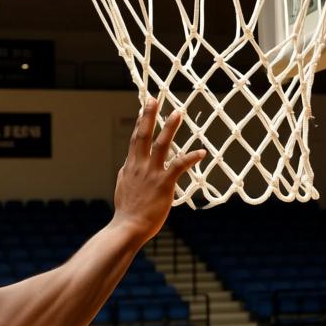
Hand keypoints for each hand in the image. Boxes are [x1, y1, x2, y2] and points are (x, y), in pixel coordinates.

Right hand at [112, 99, 205, 244]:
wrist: (128, 227)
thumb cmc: (127, 210)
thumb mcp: (123, 186)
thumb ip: (128, 172)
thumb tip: (128, 164)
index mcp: (130, 166)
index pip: (136, 139)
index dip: (140, 121)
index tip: (144, 107)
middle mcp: (139, 165)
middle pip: (143, 135)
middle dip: (149, 115)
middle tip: (154, 98)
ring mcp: (151, 173)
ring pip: (161, 145)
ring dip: (169, 127)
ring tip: (178, 112)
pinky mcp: (164, 184)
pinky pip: (179, 166)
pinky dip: (190, 158)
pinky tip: (201, 152)